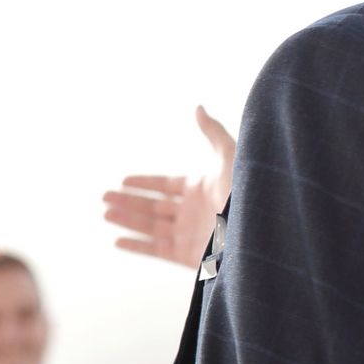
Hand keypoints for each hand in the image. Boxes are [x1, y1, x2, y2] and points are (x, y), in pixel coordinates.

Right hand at [102, 105, 236, 268]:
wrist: (259, 235)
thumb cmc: (247, 194)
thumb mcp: (231, 157)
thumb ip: (213, 133)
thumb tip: (198, 107)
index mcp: (201, 189)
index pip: (166, 185)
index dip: (145, 183)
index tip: (123, 180)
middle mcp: (193, 212)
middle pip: (153, 206)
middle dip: (128, 201)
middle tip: (104, 197)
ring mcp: (190, 235)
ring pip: (151, 227)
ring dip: (127, 220)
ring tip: (106, 213)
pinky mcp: (189, 256)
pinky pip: (156, 251)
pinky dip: (136, 246)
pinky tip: (117, 241)